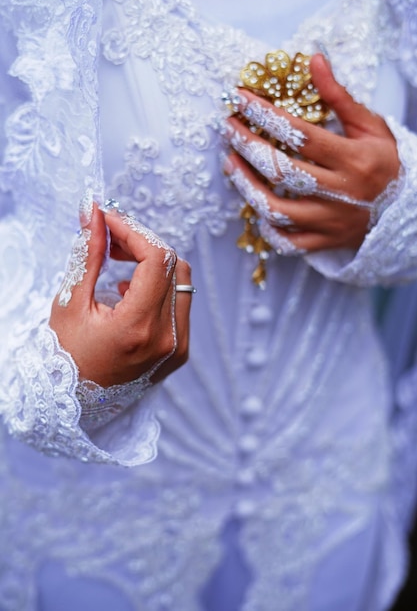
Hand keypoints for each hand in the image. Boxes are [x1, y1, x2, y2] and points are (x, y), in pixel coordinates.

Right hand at [49, 204, 191, 386]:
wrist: (73, 403)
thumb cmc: (65, 356)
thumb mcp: (71, 302)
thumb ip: (89, 254)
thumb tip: (95, 214)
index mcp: (140, 328)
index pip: (157, 259)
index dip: (134, 231)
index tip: (110, 220)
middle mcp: (167, 339)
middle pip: (175, 266)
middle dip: (144, 244)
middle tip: (111, 239)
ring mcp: (177, 348)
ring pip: (182, 283)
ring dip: (153, 265)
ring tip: (117, 264)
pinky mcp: (178, 353)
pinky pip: (179, 305)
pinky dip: (159, 289)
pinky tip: (128, 292)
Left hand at [222, 53, 400, 251]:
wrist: (406, 208)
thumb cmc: (385, 163)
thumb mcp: (370, 125)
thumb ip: (339, 96)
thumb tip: (313, 60)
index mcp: (353, 159)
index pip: (301, 135)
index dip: (267, 116)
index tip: (241, 100)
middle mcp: (340, 191)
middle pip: (282, 170)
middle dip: (248, 146)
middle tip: (228, 128)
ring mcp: (330, 220)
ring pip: (279, 209)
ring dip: (248, 187)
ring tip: (231, 164)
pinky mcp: (325, 241)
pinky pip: (289, 242)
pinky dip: (268, 229)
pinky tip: (255, 209)